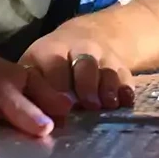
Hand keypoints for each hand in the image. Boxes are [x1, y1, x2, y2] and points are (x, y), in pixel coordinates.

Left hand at [21, 30, 135, 110]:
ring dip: (108, 88)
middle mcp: (81, 49)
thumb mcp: (34, 66)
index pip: (56, 64)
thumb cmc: (49, 63)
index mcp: (52, 50)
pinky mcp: (120, 66)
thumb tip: (32, 121)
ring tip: (107, 106)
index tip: (59, 105)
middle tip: (87, 106)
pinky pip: (125, 76)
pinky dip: (126, 89)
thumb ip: (32, 90)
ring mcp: (103, 57)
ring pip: (107, 70)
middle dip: (87, 85)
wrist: (84, 36)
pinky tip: (125, 102)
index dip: (58, 84)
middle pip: (85, 64)